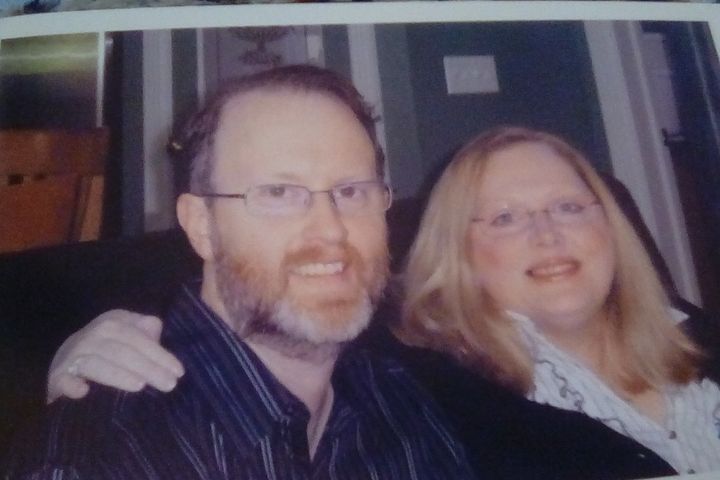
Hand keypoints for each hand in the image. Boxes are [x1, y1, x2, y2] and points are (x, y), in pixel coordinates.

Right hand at [47, 310, 184, 403]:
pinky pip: (64, 379)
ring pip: (96, 364)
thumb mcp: (127, 336)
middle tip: (168, 385)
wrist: (64, 361)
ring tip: (140, 386)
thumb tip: (156, 328)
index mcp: (112, 322)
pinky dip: (72, 385)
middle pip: (121, 350)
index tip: (178, 372)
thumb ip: (145, 333)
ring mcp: (72, 356)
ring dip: (117, 375)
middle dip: (147, 367)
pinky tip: (83, 392)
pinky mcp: (57, 377)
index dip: (159, 354)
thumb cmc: (107, 349)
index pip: (138, 337)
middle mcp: (91, 336)